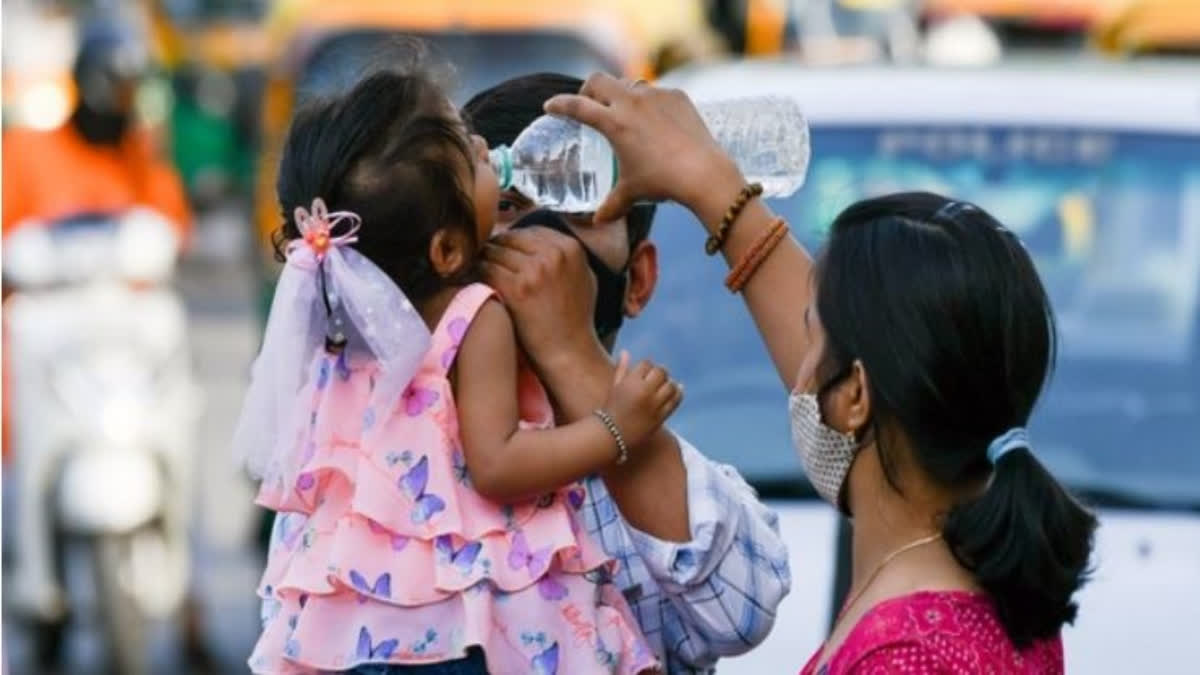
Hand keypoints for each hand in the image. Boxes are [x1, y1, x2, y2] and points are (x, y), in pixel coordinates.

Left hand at [481, 227, 601, 371]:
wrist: (569, 353)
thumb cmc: (576, 319)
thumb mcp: (583, 277)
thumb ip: (564, 255)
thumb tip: (541, 240)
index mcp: (570, 247)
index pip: (530, 231)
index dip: (513, 242)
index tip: (504, 254)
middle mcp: (554, 254)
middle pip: (510, 238)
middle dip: (496, 249)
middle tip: (484, 262)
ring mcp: (535, 270)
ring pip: (494, 251)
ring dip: (483, 261)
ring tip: (476, 272)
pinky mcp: (516, 288)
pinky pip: (486, 270)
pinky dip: (477, 275)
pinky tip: (474, 283)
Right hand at [544, 73, 743, 223]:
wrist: (703, 172)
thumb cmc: (663, 182)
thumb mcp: (632, 193)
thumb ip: (612, 205)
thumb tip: (597, 221)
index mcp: (613, 123)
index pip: (577, 107)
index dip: (559, 105)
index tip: (550, 106)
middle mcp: (631, 103)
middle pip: (598, 80)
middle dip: (588, 89)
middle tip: (588, 102)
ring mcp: (655, 96)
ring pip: (629, 84)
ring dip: (620, 94)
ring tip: (624, 112)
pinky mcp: (677, 96)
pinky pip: (656, 93)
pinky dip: (649, 103)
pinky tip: (656, 120)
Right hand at [603, 351, 683, 448]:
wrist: (612, 435)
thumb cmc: (611, 409)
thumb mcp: (614, 387)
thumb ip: (622, 369)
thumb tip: (626, 351)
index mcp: (631, 383)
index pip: (646, 364)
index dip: (646, 367)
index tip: (643, 372)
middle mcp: (644, 392)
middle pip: (661, 372)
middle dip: (659, 373)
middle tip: (656, 377)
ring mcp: (654, 405)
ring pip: (671, 385)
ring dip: (669, 382)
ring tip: (664, 385)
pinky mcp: (661, 416)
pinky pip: (675, 400)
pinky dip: (678, 393)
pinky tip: (676, 390)